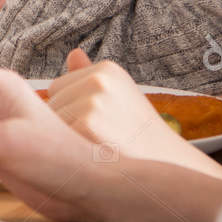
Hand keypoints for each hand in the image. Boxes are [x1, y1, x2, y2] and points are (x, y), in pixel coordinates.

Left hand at [47, 52, 221, 179]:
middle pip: (52, 106)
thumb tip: (73, 53)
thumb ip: (90, 77)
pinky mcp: (86, 126)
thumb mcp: (120, 97)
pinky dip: (70, 155)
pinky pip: (57, 141)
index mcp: (106, 69)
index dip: (71, 111)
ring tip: (101, 148)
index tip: (101, 123)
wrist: (169, 168)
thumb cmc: (139, 135)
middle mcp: (99, 80)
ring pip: (52, 124)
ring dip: (67, 142)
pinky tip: (97, 158)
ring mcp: (93, 102)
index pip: (57, 88)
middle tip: (102, 139)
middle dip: (67, 125)